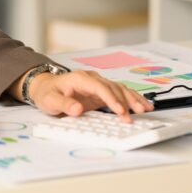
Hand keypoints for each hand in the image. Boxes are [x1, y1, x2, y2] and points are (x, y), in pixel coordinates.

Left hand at [27, 70, 153, 122]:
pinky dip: (131, 99)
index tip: (120, 111)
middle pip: (113, 88)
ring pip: (120, 89)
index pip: (100, 87)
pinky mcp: (101, 92)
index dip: (111, 99)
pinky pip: (119, 94)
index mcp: (80, 79)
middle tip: (137, 114)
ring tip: (146, 109)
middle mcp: (92, 79)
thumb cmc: (48, 92)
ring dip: (133, 98)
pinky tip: (142, 105)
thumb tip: (77, 109)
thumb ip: (64, 104)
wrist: (46, 87)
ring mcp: (98, 85)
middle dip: (126, 101)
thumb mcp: (50, 100)